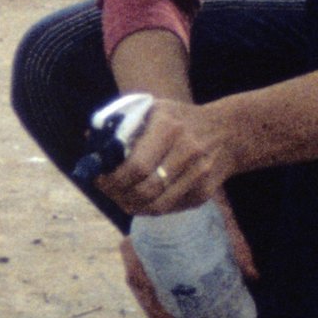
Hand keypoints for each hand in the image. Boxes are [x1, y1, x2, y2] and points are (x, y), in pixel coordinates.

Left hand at [94, 96, 239, 217]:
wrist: (228, 131)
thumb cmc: (179, 119)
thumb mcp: (153, 109)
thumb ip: (122, 123)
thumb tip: (90, 140)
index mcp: (169, 127)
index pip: (136, 167)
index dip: (113, 179)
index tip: (100, 178)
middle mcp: (188, 151)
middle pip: (145, 190)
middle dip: (118, 194)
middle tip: (107, 190)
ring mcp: (199, 175)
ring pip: (156, 206)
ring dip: (131, 205)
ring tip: (119, 196)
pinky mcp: (204, 193)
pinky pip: (169, 209)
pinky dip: (149, 208)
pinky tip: (140, 198)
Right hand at [118, 197, 258, 317]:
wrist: (194, 171)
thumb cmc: (204, 197)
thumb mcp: (221, 218)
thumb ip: (236, 244)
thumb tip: (253, 276)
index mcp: (146, 235)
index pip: (137, 276)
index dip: (151, 306)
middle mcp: (138, 242)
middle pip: (139, 286)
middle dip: (153, 315)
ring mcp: (143, 247)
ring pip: (141, 285)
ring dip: (154, 310)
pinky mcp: (151, 250)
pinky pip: (147, 277)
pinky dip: (156, 297)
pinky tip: (170, 316)